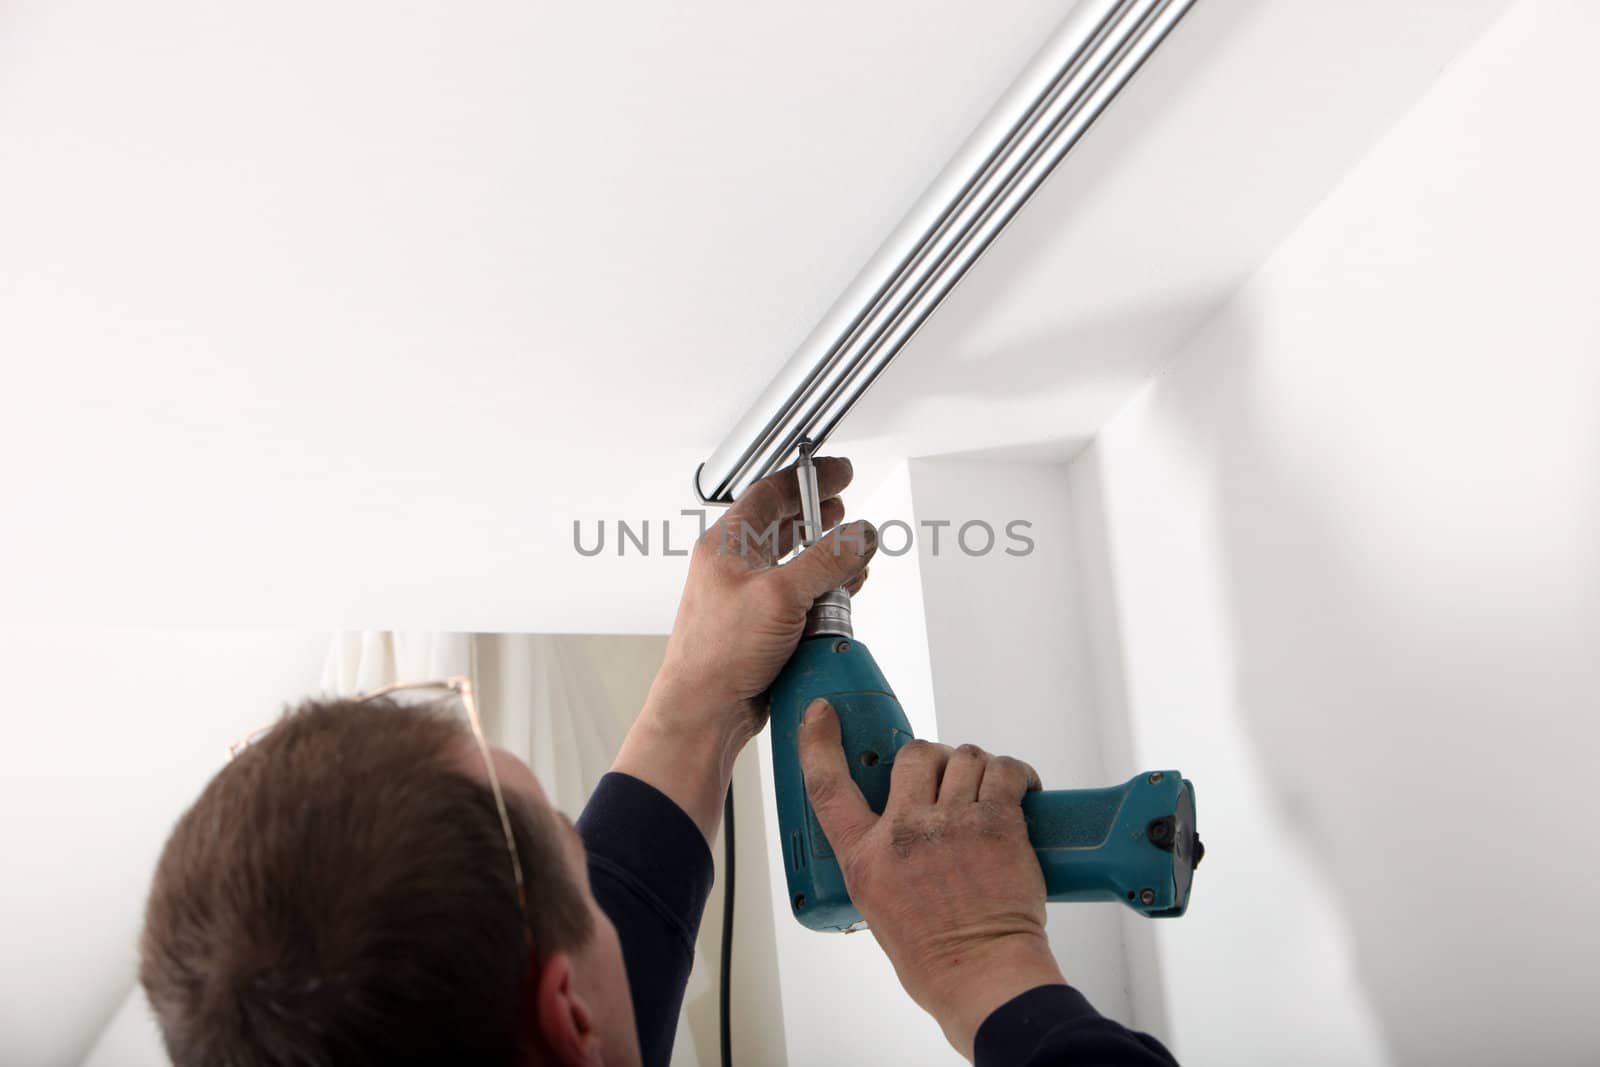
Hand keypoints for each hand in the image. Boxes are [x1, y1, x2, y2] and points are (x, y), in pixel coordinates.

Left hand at [651, 456, 876, 748]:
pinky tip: (842, 594)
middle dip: (819, 516)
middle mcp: (736, 567)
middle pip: (784, 524)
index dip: (807, 477)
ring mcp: (751, 597)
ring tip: (853, 555)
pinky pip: (801, 598)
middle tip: (845, 508)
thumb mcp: (780, 595)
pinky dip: (825, 593)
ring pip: (797, 563)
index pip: (770, 492)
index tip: (839, 473)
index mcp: (727, 544)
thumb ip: (826, 560)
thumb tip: (859, 535)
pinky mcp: (765, 626)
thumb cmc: (716, 653)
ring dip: (828, 559)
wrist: (705, 709)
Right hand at [798, 700, 1063, 1059]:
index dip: (818, 743)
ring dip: (977, 766)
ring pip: (964, 756)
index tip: (822, 715)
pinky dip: (1016, 773)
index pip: (827, 786)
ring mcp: (951, 825)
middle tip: (950, 781)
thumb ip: (881, 858)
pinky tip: (1022, 789)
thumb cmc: (935, 957)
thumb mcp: (878, 905)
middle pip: (914, 754)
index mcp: (864, 858)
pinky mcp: (997, 824)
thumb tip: (902, 827)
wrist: (983, 980)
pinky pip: (1005, 772)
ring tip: (989, 789)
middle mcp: (903, 833)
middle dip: (934, 758)